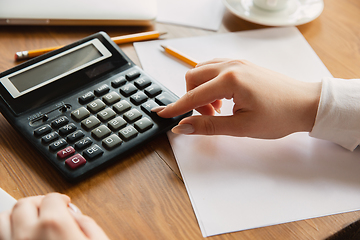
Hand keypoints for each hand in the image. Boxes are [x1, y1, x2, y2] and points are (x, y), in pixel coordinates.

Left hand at [0, 193, 109, 239]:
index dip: (61, 199)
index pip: (52, 198)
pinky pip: (1, 235)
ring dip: (17, 214)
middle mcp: (28, 234)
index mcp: (54, 225)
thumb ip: (89, 224)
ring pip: (4, 218)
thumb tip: (77, 217)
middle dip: (38, 202)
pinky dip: (8, 230)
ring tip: (32, 219)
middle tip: (49, 208)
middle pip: (25, 203)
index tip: (65, 204)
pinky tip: (21, 234)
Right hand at [154, 59, 321, 138]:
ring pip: (202, 71)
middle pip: (193, 77)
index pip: (193, 95)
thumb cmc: (279, 116)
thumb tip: (183, 127)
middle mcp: (231, 66)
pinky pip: (214, 69)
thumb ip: (209, 126)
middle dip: (191, 98)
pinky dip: (210, 84)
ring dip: (201, 91)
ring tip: (217, 109)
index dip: (176, 107)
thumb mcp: (242, 127)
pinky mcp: (242, 65)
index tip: (160, 114)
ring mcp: (237, 63)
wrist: (306, 104)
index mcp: (230, 80)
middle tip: (207, 116)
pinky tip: (223, 99)